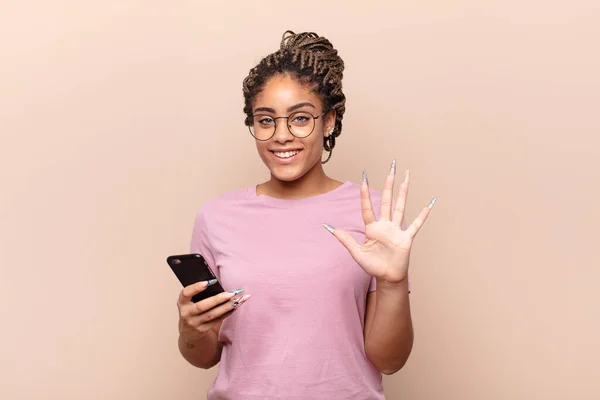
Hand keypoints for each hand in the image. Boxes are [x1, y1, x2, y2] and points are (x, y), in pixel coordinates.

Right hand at [177, 282, 248, 341]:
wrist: (188, 331)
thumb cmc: (192, 309)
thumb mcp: (189, 301)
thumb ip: (198, 293)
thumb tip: (217, 282)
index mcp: (182, 302)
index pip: (186, 293)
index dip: (196, 287)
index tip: (209, 282)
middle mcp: (186, 313)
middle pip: (202, 306)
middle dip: (218, 299)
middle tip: (232, 293)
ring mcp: (195, 323)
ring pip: (212, 314)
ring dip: (227, 306)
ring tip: (238, 299)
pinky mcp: (203, 329)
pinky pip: (218, 319)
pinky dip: (229, 312)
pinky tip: (237, 305)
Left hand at [324, 160, 435, 283]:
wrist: (387, 277)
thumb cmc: (372, 266)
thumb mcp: (356, 253)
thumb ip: (345, 240)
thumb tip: (329, 228)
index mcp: (372, 228)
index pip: (367, 207)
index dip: (365, 193)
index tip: (364, 176)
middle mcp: (385, 225)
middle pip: (386, 200)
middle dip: (388, 184)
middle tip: (391, 167)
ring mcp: (396, 230)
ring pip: (400, 206)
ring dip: (403, 192)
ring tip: (406, 177)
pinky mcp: (406, 238)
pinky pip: (415, 224)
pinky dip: (422, 216)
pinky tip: (429, 204)